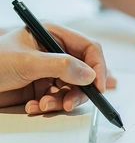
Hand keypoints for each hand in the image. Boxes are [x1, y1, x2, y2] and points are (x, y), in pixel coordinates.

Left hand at [0, 24, 115, 114]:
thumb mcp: (27, 62)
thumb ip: (61, 66)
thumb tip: (90, 75)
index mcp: (53, 35)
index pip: (88, 48)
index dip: (97, 67)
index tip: (98, 86)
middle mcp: (54, 52)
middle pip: (84, 71)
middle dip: (78, 90)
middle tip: (69, 103)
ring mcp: (49, 70)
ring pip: (72, 88)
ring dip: (61, 100)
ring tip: (43, 105)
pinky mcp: (41, 87)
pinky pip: (58, 98)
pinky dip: (49, 105)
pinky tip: (33, 106)